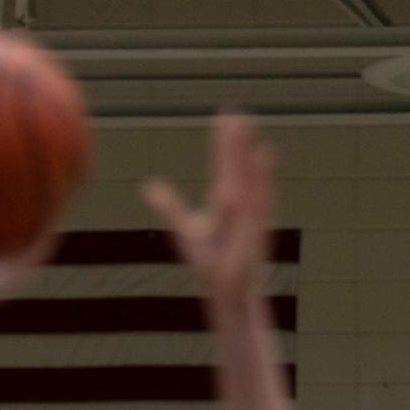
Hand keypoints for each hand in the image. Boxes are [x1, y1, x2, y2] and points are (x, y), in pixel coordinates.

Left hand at [144, 112, 274, 303]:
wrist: (227, 294)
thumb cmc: (210, 262)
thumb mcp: (185, 229)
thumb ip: (170, 206)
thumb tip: (150, 185)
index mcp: (226, 200)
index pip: (225, 166)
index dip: (226, 144)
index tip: (226, 117)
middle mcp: (240, 206)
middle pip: (237, 170)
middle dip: (237, 146)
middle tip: (238, 116)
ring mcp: (247, 223)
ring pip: (248, 189)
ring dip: (250, 166)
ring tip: (252, 142)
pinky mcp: (251, 242)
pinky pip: (255, 218)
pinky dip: (259, 200)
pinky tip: (259, 188)